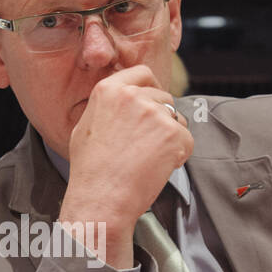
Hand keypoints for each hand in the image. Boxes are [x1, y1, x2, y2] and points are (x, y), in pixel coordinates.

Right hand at [59, 65, 191, 268]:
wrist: (101, 199)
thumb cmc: (90, 170)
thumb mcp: (85, 127)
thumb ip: (107, 107)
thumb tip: (124, 101)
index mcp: (109, 90)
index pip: (142, 73)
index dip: (152, 87)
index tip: (154, 102)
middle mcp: (133, 95)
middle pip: (164, 98)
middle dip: (162, 120)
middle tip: (147, 146)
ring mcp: (154, 113)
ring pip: (177, 120)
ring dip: (171, 138)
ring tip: (149, 160)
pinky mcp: (172, 134)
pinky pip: (187, 140)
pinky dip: (179, 156)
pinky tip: (157, 168)